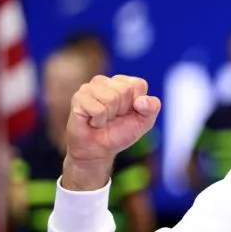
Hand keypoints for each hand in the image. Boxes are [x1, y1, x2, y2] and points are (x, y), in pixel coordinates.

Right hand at [63, 75, 160, 189]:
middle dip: (123, 110)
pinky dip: (99, 121)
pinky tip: (93, 122)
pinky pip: (98, 109)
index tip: (128, 113)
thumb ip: (153, 107)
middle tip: (113, 118)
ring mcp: (89, 88)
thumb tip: (140, 101)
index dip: (139, 104)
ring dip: (110, 116)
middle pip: (125, 90)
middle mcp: (104, 81)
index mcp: (122, 82)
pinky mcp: (78, 98)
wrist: (98, 150)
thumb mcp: (145, 121)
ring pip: (111, 98)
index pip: (139, 84)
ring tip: (103, 120)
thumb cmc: (120, 133)